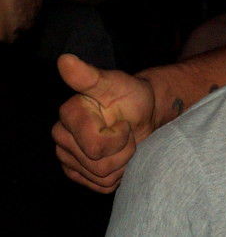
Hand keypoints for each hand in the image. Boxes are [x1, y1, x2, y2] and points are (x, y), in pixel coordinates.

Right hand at [52, 54, 155, 192]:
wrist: (142, 114)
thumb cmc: (131, 96)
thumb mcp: (117, 84)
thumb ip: (91, 76)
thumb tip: (65, 60)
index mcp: (69, 114)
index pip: (96, 147)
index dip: (120, 136)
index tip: (123, 122)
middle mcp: (61, 136)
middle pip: (99, 164)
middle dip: (123, 150)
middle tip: (127, 133)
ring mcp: (67, 157)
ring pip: (101, 176)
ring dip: (122, 162)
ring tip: (124, 143)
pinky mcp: (76, 173)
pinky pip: (100, 186)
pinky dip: (117, 175)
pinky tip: (119, 157)